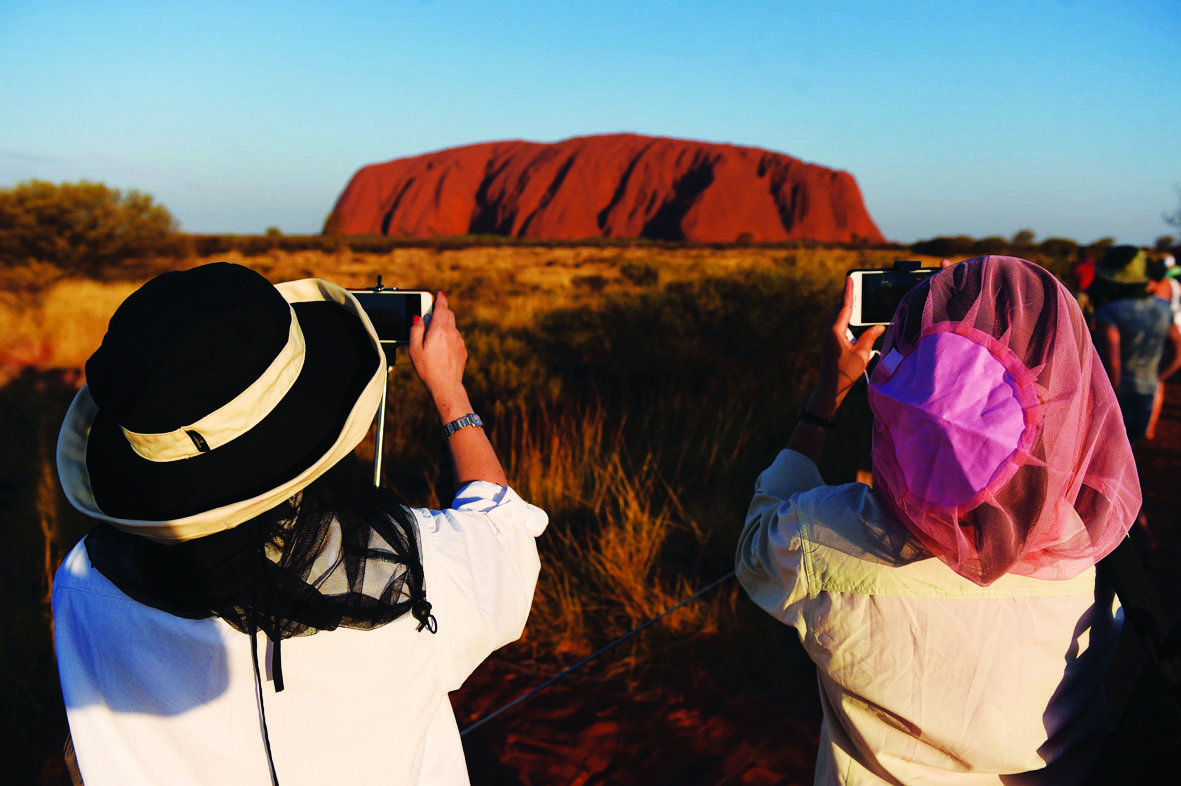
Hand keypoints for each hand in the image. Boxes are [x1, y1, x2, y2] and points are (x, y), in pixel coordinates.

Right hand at [408, 292, 470, 417]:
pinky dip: (449, 337)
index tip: (440, 293)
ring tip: (434, 336)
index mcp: (439, 330)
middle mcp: (452, 333)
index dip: (440, 299)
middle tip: (432, 313)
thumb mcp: (414, 349)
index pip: (441, 308)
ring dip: (445, 325)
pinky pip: (456, 338)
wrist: (446, 386)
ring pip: (453, 326)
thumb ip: (416, 330)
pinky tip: (442, 348)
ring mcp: (459, 341)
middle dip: (442, 311)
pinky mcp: (463, 350)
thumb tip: (418, 317)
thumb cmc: (428, 369)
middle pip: (449, 314)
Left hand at [810, 277, 885, 418]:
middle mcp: (829, 331)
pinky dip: (847, 318)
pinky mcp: (830, 342)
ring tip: (857, 296)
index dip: (849, 291)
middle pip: (841, 309)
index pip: (845, 306)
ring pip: (839, 317)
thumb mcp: (862, 355)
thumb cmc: (845, 373)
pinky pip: (839, 324)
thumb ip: (870, 337)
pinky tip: (854, 317)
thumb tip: (879, 326)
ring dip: (848, 307)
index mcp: (835, 331)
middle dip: (849, 296)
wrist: (829, 388)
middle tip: (855, 282)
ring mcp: (828, 336)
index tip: (850, 277)